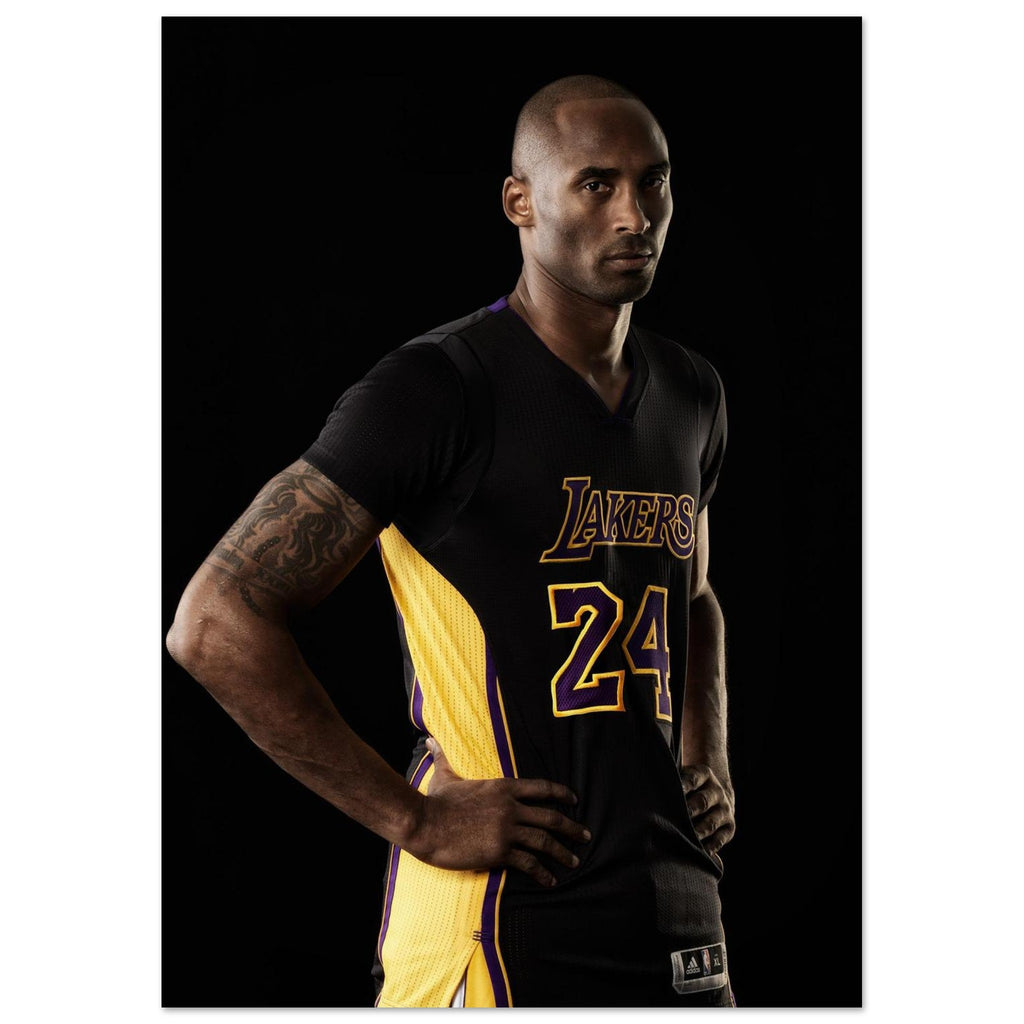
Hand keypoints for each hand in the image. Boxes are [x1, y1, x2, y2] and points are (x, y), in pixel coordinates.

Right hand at [406, 737, 590, 887]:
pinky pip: (528, 863)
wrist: (424, 823)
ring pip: (544, 841)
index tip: (574, 800)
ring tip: (573, 861)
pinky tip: (550, 880)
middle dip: (572, 827)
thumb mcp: (444, 775)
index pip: (541, 787)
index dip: (561, 793)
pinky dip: (542, 872)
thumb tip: (429, 740)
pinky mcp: (499, 851)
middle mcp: (510, 807)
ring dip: (562, 852)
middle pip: (551, 816)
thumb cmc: (434, 800)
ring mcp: (506, 829)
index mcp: (502, 786)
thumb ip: (443, 757)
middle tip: (586, 835)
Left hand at [680, 763, 734, 869]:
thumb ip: (671, 783)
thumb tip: (650, 794)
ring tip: (685, 839)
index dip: (683, 785)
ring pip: (711, 822)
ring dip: (698, 831)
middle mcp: (717, 791)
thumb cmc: (689, 787)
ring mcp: (725, 809)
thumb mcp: (684, 777)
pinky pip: (719, 839)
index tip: (675, 791)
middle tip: (677, 818)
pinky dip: (709, 847)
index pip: (693, 779)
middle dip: (690, 810)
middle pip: (702, 801)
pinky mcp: (729, 827)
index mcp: (704, 774)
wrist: (717, 794)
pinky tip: (697, 851)